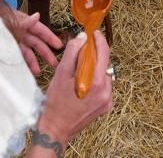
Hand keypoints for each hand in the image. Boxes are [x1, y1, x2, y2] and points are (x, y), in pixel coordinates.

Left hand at [12, 10, 60, 75]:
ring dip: (34, 61)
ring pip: (28, 52)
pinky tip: (27, 72)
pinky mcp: (8, 48)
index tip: (60, 46)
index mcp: (24, 22)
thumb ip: (24, 21)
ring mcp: (15, 41)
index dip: (50, 37)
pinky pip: (18, 57)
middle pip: (37, 43)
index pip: (41, 30)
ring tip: (39, 72)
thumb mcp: (10, 21)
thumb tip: (38, 15)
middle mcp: (21, 32)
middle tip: (55, 64)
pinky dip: (24, 64)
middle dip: (46, 53)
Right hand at [37, 31, 113, 147]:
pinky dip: (95, 81)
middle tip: (82, 50)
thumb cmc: (56, 102)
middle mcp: (107, 92)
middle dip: (94, 55)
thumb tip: (82, 37)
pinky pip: (103, 87)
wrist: (56, 129)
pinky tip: (82, 83)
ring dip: (94, 69)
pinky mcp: (105, 107)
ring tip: (79, 70)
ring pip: (103, 75)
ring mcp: (107, 101)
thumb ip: (72, 53)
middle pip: (104, 65)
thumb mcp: (61, 74)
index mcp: (97, 83)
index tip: (93, 33)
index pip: (104, 54)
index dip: (99, 40)